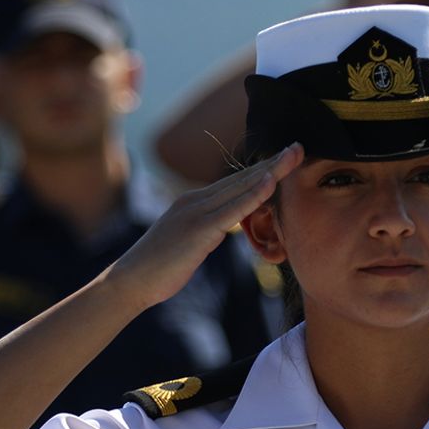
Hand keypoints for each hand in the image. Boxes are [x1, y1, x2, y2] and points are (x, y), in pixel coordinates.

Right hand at [110, 144, 303, 310]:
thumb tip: (220, 229)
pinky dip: (253, 194)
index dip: (261, 170)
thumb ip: (205, 231)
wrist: (130, 281)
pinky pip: (231, 210)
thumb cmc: (158, 269)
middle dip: (272, 163)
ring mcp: (196, 213)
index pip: (234, 184)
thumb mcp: (187, 244)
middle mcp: (195, 201)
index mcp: (193, 203)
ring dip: (270, 170)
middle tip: (298, 146)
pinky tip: (271, 182)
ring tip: (294, 155)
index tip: (284, 159)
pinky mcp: (198, 230)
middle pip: (241, 178)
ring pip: (240, 187)